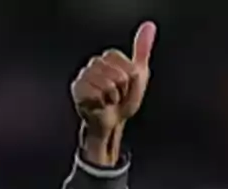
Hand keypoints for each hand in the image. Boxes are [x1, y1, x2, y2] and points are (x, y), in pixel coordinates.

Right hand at [70, 21, 155, 162]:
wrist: (112, 123)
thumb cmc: (124, 101)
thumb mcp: (139, 75)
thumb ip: (143, 50)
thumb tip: (149, 26)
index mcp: (109, 57)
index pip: (127, 65)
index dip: (131, 80)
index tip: (127, 87)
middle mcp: (94, 63)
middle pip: (119, 75)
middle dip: (123, 91)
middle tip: (118, 96)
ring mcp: (84, 75)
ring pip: (108, 85)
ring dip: (113, 98)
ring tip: (109, 101)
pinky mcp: (77, 89)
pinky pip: (96, 94)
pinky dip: (102, 104)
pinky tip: (99, 105)